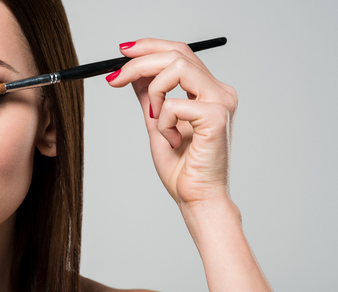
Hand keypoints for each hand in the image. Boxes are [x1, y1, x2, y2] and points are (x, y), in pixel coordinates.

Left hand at [106, 39, 277, 291]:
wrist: (196, 198)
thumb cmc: (182, 168)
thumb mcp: (157, 123)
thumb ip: (151, 96)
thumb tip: (137, 73)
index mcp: (209, 93)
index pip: (181, 54)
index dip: (151, 46)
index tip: (123, 52)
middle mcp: (220, 92)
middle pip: (179, 53)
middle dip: (140, 61)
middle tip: (115, 77)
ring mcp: (221, 102)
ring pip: (177, 66)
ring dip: (154, 93)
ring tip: (154, 121)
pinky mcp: (216, 116)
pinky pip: (174, 103)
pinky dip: (162, 121)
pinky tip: (172, 141)